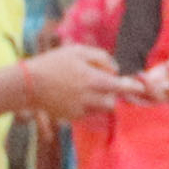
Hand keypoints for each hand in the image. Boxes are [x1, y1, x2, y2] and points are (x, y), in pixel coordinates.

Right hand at [17, 45, 135, 124]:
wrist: (27, 84)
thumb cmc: (53, 63)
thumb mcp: (77, 51)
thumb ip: (100, 57)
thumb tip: (115, 69)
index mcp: (91, 79)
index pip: (119, 86)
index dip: (132, 87)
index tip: (140, 87)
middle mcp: (88, 97)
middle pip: (112, 102)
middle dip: (112, 95)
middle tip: (103, 85)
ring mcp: (80, 109)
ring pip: (101, 109)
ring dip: (100, 101)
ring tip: (86, 89)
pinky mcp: (72, 117)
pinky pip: (88, 113)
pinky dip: (88, 106)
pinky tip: (75, 96)